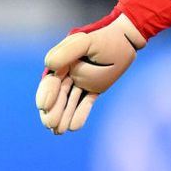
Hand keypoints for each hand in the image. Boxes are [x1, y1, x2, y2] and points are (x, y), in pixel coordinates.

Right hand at [35, 11, 145, 134]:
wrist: (126, 40)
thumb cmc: (105, 39)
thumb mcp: (86, 42)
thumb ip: (68, 51)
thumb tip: (49, 64)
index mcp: (62, 60)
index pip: (51, 80)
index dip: (46, 93)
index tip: (44, 106)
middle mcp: (68, 72)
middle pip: (57, 94)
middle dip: (53, 110)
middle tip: (50, 125)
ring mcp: (81, 80)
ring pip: (70, 101)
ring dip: (64, 115)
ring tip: (59, 131)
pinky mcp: (93, 88)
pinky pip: (85, 102)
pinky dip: (80, 113)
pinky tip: (75, 127)